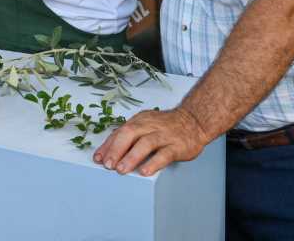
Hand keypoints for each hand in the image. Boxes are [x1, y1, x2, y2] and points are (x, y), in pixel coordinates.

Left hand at [93, 107, 207, 175]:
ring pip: (146, 143)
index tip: (99, 158)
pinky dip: (153, 163)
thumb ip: (130, 137)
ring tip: (121, 169)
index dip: (108, 145)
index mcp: (140, 120)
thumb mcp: (146, 125)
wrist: (194, 121)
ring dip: (131, 156)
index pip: (120, 132)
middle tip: (108, 164)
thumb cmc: (166, 126)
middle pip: (129, 134)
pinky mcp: (177, 146)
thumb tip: (108, 152)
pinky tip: (145, 171)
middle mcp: (150, 125)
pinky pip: (164, 154)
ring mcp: (164, 135)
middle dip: (116, 149)